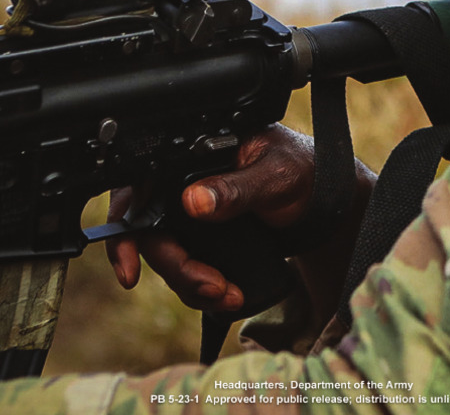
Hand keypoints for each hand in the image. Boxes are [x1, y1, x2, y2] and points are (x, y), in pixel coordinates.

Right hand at [105, 125, 315, 312]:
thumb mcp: (274, 173)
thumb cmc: (301, 169)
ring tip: (228, 295)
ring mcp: (190, 213)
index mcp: (191, 153)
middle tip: (211, 286)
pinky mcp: (202, 239)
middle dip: (175, 268)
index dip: (126, 229)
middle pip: (150, 232)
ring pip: (166, 256)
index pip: (140, 187)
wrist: (323, 197)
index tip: (130, 268)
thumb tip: (193, 201)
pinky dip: (200, 288)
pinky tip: (227, 295)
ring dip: (189, 284)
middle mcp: (183, 182)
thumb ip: (236, 187)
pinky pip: (185, 268)